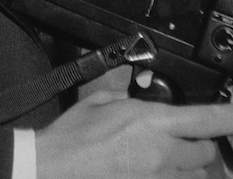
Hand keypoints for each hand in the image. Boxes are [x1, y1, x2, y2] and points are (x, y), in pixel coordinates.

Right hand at [37, 90, 232, 177]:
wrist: (55, 169)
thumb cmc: (72, 138)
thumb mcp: (100, 102)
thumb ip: (126, 100)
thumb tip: (135, 100)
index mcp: (151, 122)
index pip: (206, 119)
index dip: (229, 116)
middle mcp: (163, 154)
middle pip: (206, 153)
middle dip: (198, 145)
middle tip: (180, 140)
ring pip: (195, 176)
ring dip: (187, 167)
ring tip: (164, 159)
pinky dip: (169, 177)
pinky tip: (148, 170)